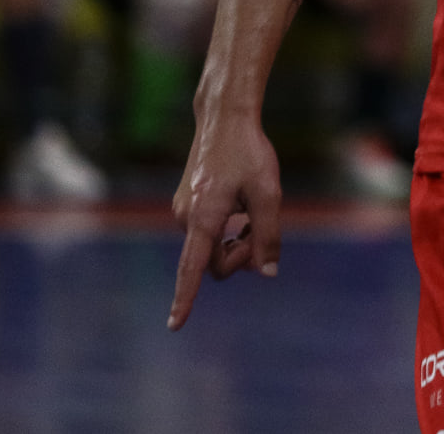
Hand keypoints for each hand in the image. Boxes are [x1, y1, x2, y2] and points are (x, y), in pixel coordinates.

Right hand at [168, 106, 282, 329]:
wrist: (225, 119)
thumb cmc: (249, 153)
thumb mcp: (269, 194)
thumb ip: (268, 236)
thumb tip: (267, 274)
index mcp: (203, 218)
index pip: (193, 268)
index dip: (185, 298)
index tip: (175, 325)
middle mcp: (185, 218)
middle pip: (214, 263)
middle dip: (241, 256)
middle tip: (261, 229)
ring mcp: (182, 211)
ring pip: (212, 248)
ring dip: (234, 241)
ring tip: (252, 214)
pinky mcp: (185, 204)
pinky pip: (207, 234)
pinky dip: (226, 230)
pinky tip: (241, 208)